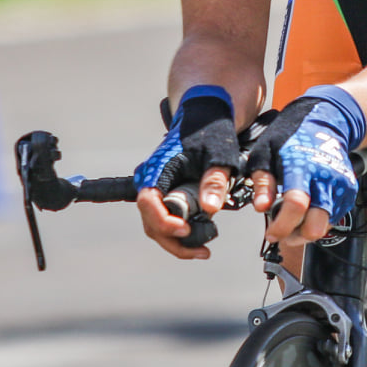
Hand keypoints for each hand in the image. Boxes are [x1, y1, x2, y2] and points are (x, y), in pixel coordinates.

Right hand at [134, 86, 239, 259]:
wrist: (207, 116)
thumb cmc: (210, 131)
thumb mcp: (218, 154)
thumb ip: (214, 180)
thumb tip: (210, 209)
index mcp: (158, 169)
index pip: (148, 203)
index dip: (164, 221)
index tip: (186, 230)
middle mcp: (152, 181)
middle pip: (151, 221)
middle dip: (173, 240)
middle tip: (202, 250)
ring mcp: (158, 189)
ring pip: (157, 225)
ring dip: (177, 241)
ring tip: (203, 250)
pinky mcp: (168, 194)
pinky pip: (167, 219)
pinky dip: (180, 233)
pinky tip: (199, 239)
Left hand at [242, 87, 366, 248]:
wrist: (325, 125)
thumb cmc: (292, 137)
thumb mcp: (266, 152)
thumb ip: (263, 182)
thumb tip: (261, 206)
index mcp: (304, 168)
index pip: (297, 204)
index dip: (282, 225)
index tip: (271, 233)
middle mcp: (327, 180)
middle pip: (316, 225)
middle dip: (296, 236)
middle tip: (282, 231)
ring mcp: (341, 188)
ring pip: (325, 227)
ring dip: (305, 232)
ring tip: (292, 220)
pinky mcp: (348, 194)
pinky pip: (332, 220)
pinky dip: (317, 221)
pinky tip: (306, 210)